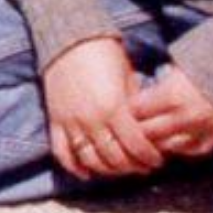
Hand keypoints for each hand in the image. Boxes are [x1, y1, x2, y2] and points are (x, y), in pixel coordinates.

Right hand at [42, 35, 163, 180]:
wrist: (69, 39)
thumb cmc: (105, 55)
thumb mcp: (128, 79)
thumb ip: (135, 107)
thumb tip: (145, 129)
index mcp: (114, 109)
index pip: (136, 146)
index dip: (149, 157)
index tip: (157, 161)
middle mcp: (92, 120)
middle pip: (115, 158)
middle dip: (132, 166)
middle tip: (142, 167)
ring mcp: (71, 122)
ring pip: (91, 159)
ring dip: (108, 170)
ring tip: (120, 169)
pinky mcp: (56, 120)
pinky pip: (62, 152)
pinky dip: (74, 167)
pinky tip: (87, 173)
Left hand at [128, 64, 212, 161]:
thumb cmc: (196, 72)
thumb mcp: (170, 73)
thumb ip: (152, 89)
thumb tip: (128, 102)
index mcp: (172, 96)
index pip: (136, 111)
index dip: (128, 110)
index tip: (126, 109)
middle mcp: (185, 116)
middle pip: (147, 132)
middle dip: (137, 128)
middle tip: (133, 125)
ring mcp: (199, 132)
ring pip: (164, 146)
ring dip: (155, 141)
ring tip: (150, 135)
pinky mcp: (210, 141)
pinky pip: (187, 152)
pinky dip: (177, 147)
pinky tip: (171, 139)